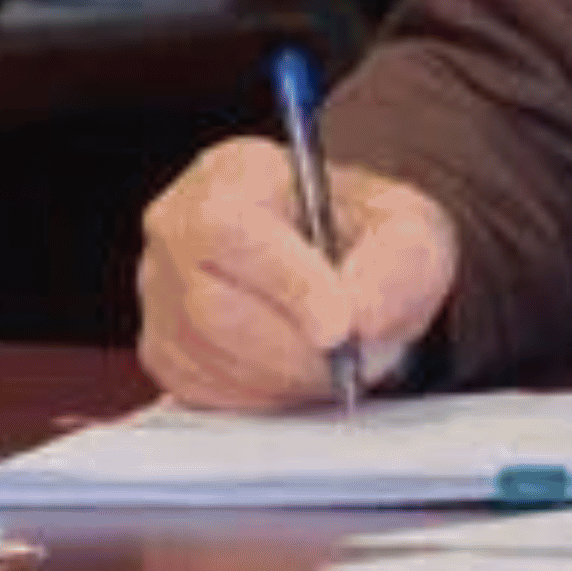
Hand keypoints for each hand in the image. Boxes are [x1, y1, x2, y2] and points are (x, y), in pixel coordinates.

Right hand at [136, 134, 457, 409]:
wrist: (349, 270)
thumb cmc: (368, 237)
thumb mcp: (410, 231)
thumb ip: (396, 264)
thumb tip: (359, 317)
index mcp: (230, 173)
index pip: (227, 227)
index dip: (283, 282)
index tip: (341, 327)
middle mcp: (177, 227)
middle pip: (211, 305)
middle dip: (294, 347)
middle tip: (352, 357)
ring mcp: (161, 292)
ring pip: (210, 358)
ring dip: (286, 376)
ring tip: (334, 360)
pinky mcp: (165, 351)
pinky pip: (204, 393)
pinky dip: (265, 397)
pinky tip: (298, 370)